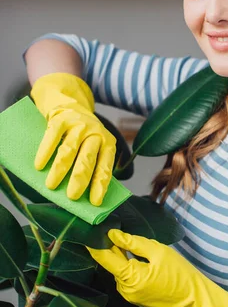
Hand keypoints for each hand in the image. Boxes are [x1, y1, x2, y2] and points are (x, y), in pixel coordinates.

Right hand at [31, 72, 115, 205]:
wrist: (70, 104)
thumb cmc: (83, 135)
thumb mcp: (95, 147)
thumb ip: (93, 165)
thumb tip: (86, 196)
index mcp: (107, 143)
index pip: (105, 167)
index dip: (100, 185)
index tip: (95, 202)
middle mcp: (95, 133)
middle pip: (87, 160)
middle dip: (79, 180)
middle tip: (72, 196)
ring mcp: (78, 125)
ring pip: (69, 151)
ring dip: (60, 170)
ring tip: (51, 186)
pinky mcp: (61, 119)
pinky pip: (52, 138)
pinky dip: (45, 153)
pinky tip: (39, 166)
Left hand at [87, 229, 227, 306]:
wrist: (194, 299)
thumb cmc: (180, 274)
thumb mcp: (158, 252)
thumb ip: (133, 243)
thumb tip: (113, 234)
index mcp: (129, 278)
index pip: (103, 258)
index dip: (94, 242)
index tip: (89, 228)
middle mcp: (125, 290)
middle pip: (111, 263)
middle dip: (112, 247)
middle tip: (113, 227)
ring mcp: (130, 296)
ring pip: (120, 270)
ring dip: (123, 256)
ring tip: (134, 243)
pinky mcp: (136, 297)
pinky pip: (128, 278)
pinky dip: (130, 266)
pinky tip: (140, 257)